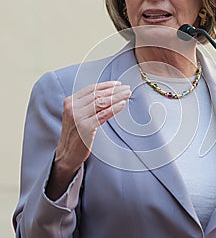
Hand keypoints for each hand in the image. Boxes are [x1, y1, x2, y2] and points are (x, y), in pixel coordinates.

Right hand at [46, 81, 130, 198]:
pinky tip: (122, 104)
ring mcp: (78, 117)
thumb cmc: (74, 134)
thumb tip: (107, 94)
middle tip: (127, 88)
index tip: (117, 84)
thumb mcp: (76, 115)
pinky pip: (103, 115)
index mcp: (69, 102)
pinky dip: (114, 108)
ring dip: (117, 97)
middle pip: (97, 94)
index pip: (90, 89)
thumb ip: (86, 104)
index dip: (105, 85)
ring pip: (101, 102)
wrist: (66, 154)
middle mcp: (72, 107)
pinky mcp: (86, 127)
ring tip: (127, 94)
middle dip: (114, 90)